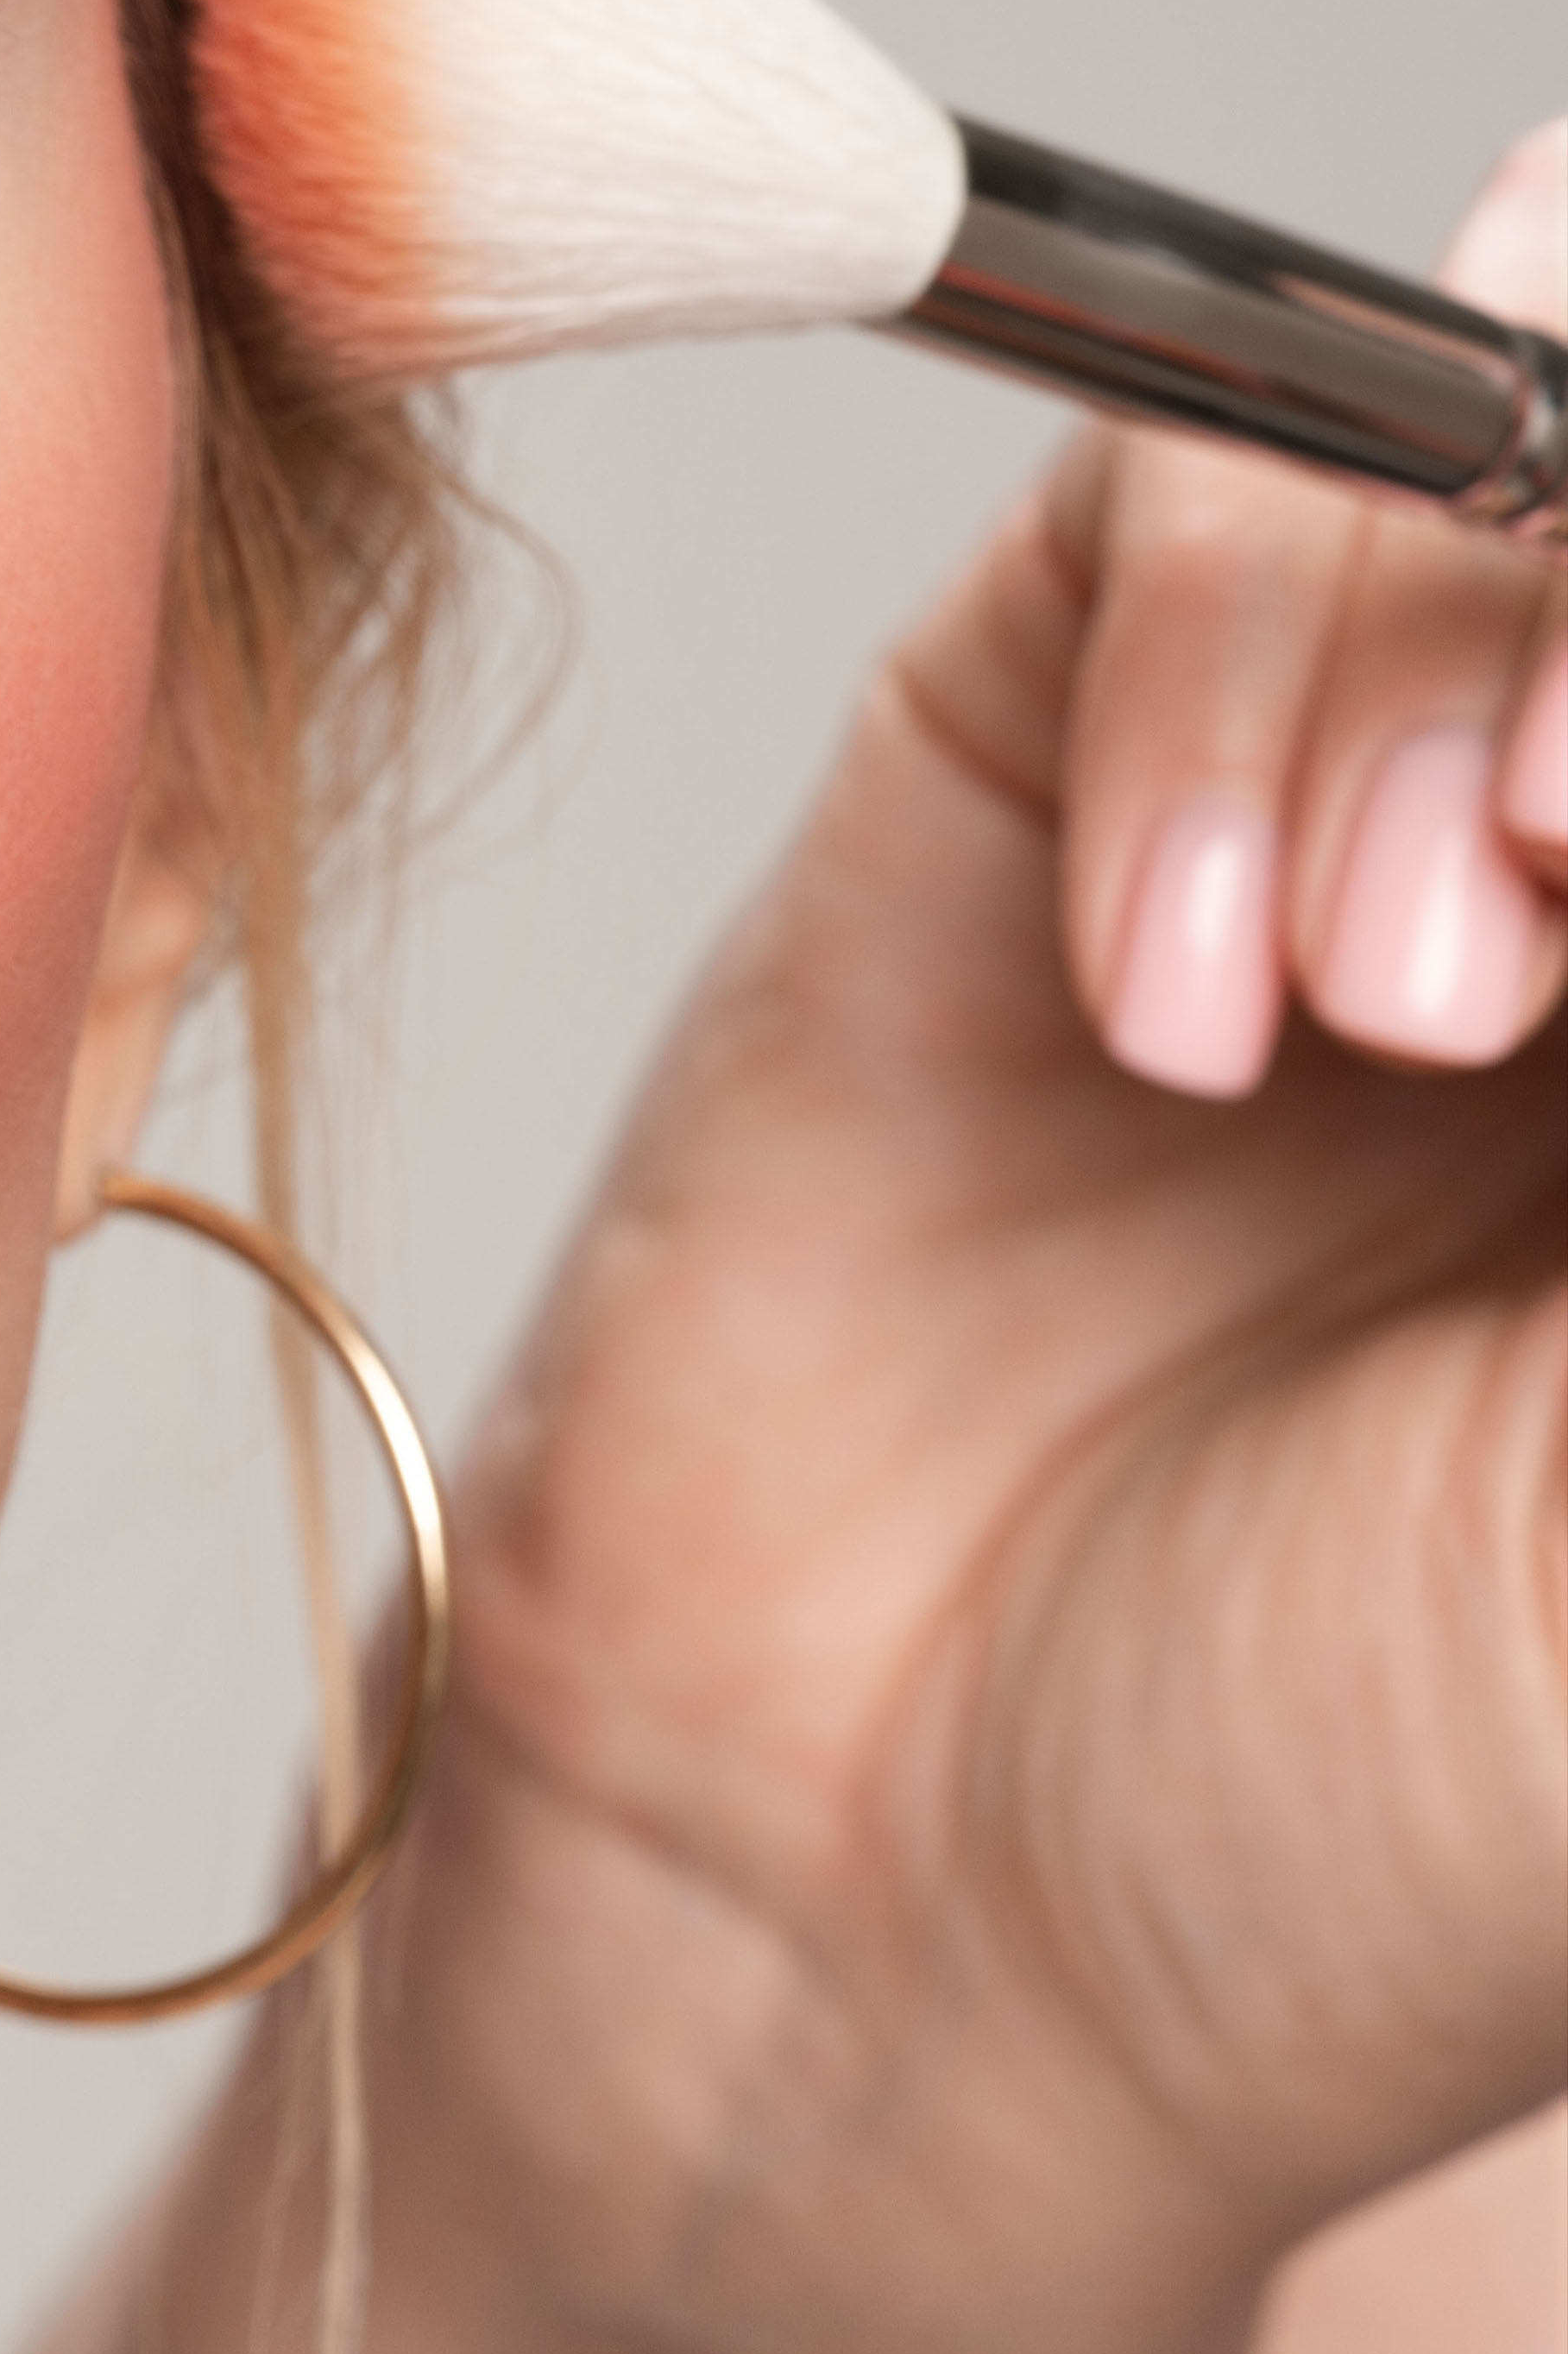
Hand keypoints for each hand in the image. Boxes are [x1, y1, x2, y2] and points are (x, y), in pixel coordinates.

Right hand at [425, 121, 1565, 2353]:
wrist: (855, 1930)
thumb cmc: (1359, 1823)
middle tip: (1556, 905)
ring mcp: (1368, 778)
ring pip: (1488, 423)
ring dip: (1447, 674)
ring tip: (1365, 1014)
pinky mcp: (1061, 737)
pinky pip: (1182, 496)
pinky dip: (1200, 702)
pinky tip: (1167, 998)